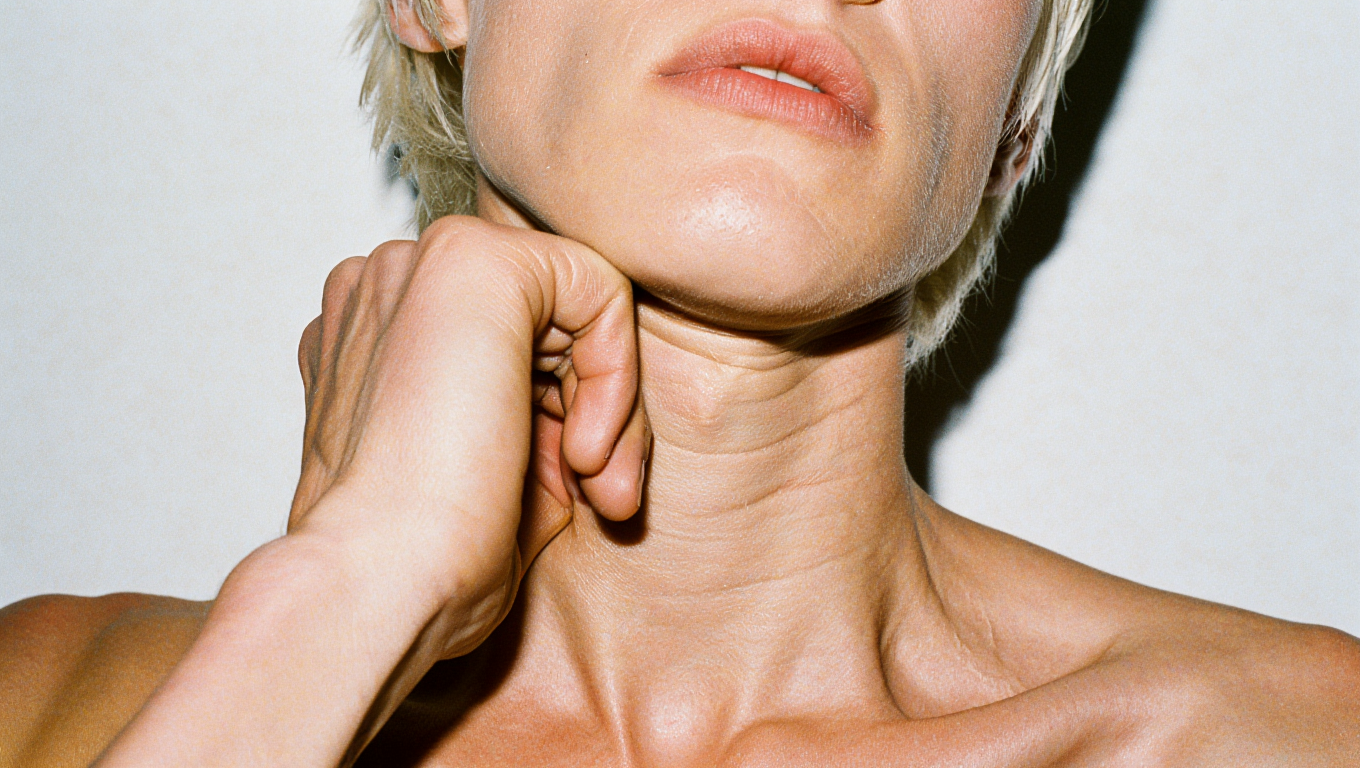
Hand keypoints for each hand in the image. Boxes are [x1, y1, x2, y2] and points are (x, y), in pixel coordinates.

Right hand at [291, 214, 648, 657]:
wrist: (381, 576)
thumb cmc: (421, 555)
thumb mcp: (494, 479)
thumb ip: (535, 427)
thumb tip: (588, 428)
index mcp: (377, 337)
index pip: (510, 350)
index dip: (562, 420)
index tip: (580, 495)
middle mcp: (391, 289)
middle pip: (547, 324)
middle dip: (595, 412)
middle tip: (609, 498)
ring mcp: (421, 266)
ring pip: (576, 306)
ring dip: (610, 402)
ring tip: (597, 485)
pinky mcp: (475, 259)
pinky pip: (598, 290)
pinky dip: (615, 374)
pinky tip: (584, 448)